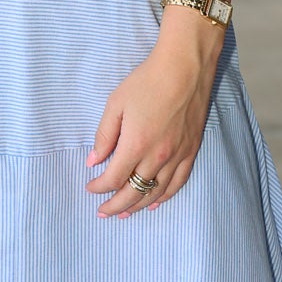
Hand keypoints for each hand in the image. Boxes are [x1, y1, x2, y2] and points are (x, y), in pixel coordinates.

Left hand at [84, 17, 221, 216]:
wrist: (185, 67)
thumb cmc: (147, 81)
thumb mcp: (115, 104)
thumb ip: (104, 135)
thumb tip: (93, 160)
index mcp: (136, 144)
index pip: (113, 178)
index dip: (98, 187)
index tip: (89, 188)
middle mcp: (157, 157)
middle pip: (133, 193)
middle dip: (114, 205)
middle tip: (102, 212)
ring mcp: (177, 156)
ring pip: (155, 193)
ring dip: (137, 206)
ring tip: (123, 213)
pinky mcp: (191, 151)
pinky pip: (177, 183)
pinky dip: (164, 197)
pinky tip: (154, 203)